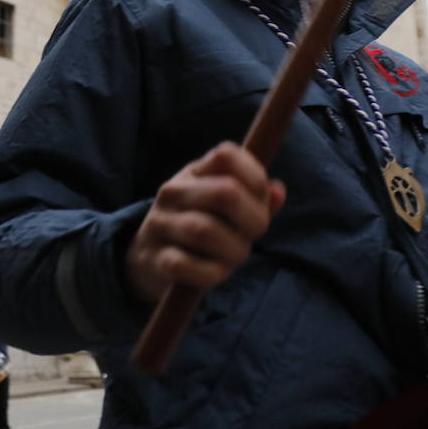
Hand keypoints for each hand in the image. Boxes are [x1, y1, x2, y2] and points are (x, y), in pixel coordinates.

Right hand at [126, 141, 285, 302]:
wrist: (148, 258)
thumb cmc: (199, 227)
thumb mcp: (223, 206)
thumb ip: (255, 198)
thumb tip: (278, 191)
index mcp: (194, 172)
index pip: (226, 155)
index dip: (255, 179)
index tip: (261, 203)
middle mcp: (173, 192)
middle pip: (224, 193)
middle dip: (252, 220)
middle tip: (254, 235)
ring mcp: (160, 224)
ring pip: (204, 230)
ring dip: (234, 249)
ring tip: (235, 256)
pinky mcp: (156, 258)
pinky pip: (186, 264)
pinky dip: (212, 272)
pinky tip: (217, 272)